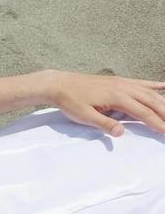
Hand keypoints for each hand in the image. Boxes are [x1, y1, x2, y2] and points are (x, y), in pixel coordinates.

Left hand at [42, 69, 164, 136]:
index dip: (157, 123)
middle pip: (151, 101)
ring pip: (149, 92)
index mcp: (117, 97)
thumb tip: (122, 132)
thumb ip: (104, 124)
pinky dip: (155, 85)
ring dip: (163, 102)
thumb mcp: (84, 116)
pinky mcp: (118, 80)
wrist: (59, 84)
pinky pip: (141, 82)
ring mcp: (122, 82)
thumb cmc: (70, 102)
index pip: (143, 112)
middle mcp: (124, 87)